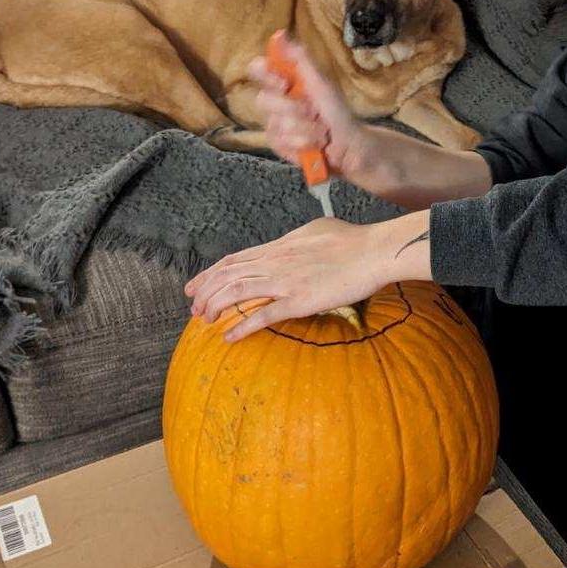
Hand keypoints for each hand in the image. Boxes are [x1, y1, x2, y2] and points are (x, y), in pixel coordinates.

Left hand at [183, 217, 391, 342]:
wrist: (373, 251)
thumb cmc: (352, 240)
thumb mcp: (315, 230)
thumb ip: (296, 240)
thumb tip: (290, 244)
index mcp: (279, 246)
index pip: (234, 260)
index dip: (209, 274)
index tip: (194, 285)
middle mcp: (276, 262)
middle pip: (227, 276)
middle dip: (205, 293)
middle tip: (194, 309)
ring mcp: (286, 281)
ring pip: (237, 293)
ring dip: (216, 308)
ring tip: (205, 321)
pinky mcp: (300, 300)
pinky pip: (263, 316)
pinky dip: (242, 327)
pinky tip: (229, 337)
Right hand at [247, 31, 371, 182]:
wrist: (347, 144)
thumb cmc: (336, 110)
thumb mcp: (321, 82)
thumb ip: (300, 59)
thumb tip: (280, 34)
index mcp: (284, 81)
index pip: (258, 69)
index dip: (266, 75)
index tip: (283, 83)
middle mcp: (275, 101)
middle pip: (262, 100)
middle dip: (293, 108)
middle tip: (313, 111)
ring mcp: (274, 124)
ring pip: (277, 123)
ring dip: (306, 128)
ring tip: (321, 130)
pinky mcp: (277, 144)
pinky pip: (282, 141)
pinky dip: (304, 142)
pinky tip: (313, 143)